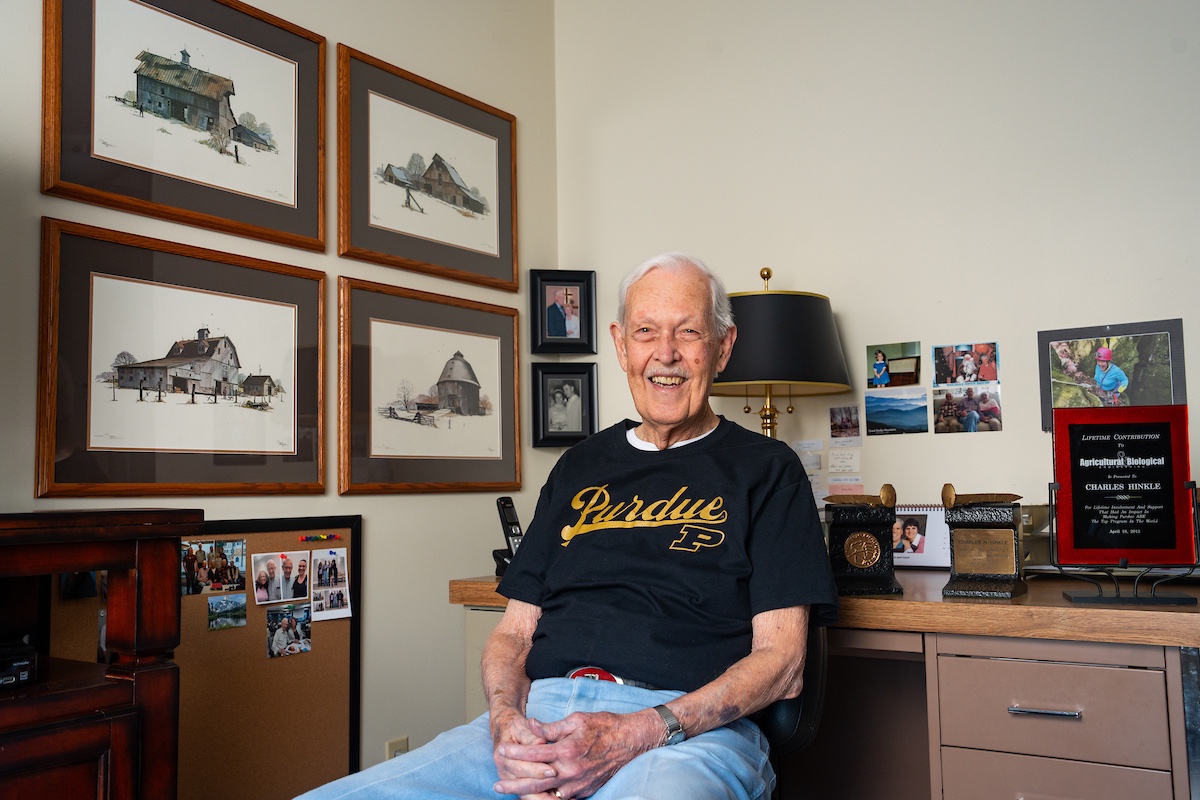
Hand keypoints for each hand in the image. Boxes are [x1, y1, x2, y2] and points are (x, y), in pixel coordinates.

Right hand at [491, 708, 556, 793]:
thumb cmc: (515, 726)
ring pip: (526, 794)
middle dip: (542, 785)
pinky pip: (530, 796)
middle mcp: (503, 769)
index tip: (553, 770)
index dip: (536, 769)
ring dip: (543, 798)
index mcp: (501, 753)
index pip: (519, 766)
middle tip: (561, 787)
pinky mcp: (517, 784)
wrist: (505, 729)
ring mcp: (509, 779)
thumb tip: (542, 742)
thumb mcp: (521, 726)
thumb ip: (532, 735)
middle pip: (523, 784)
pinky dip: (543, 799)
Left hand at [494, 709, 661, 799]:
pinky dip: (546, 799)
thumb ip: (551, 727)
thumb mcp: (577, 719)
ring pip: (547, 795)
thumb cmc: (605, 726)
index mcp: (567, 750)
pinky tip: (535, 798)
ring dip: (527, 794)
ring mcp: (578, 784)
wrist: (632, 741)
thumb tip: (531, 725)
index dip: (515, 753)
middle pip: (535, 781)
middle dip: (514, 784)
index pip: (534, 754)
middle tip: (497, 785)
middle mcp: (571, 771)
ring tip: (512, 794)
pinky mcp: (584, 791)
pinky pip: (561, 798)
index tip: (501, 751)